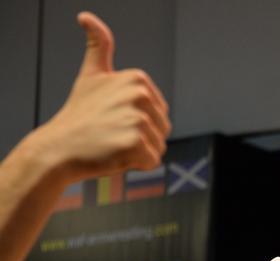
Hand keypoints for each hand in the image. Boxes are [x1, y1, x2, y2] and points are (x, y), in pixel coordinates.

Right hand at [35, 12, 170, 181]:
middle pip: (163, 129)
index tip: (113, 116)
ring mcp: (138, 118)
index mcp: (137, 79)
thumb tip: (86, 17)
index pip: (159, 112)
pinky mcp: (135, 142)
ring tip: (112, 142)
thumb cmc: (79, 115)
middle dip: (142, 137)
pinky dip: (136, 165)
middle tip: (112, 132)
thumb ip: (99, 46)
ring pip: (158, 146)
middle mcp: (139, 95)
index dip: (139, 120)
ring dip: (139, 152)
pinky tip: (114, 154)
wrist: (58, 147)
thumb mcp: (92, 75)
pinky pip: (152, 161)